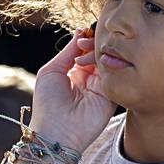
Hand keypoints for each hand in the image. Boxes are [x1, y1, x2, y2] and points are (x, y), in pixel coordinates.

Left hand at [29, 29, 115, 152]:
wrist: (56, 132)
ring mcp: (101, 87)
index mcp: (73, 72)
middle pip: (98, 53)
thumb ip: (68, 51)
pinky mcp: (113, 96)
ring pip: (107, 61)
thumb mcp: (51, 71)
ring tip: (89, 52)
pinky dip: (110, 64)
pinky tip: (101, 60)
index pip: (85, 50)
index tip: (84, 31)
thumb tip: (80, 31)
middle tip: (87, 40)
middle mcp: (89, 78)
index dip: (86, 39)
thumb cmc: (47, 103)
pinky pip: (116, 75)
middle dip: (93, 43)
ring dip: (100, 53)